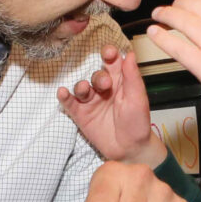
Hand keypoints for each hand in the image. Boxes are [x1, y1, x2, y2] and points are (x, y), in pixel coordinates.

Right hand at [58, 45, 165, 167]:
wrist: (130, 149)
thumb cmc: (137, 123)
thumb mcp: (138, 99)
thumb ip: (132, 77)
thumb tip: (130, 54)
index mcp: (120, 81)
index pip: (113, 62)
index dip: (109, 54)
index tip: (109, 53)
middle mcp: (104, 88)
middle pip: (97, 74)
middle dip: (99, 76)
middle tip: (105, 84)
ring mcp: (91, 101)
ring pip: (81, 86)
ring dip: (81, 86)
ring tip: (84, 90)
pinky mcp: (80, 114)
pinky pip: (69, 103)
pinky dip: (64, 97)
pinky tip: (63, 93)